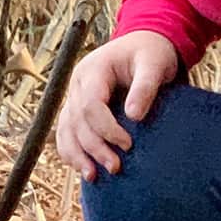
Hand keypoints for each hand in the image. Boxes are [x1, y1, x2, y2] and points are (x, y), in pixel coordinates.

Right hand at [54, 30, 178, 180]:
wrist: (144, 44)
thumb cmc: (151, 53)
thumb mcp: (154, 64)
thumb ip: (145, 87)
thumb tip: (134, 116)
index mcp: (93, 70)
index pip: (90, 105)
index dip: (107, 128)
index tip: (128, 144)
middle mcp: (77, 83)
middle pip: (77, 121)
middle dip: (94, 147)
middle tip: (116, 167)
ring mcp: (75, 95)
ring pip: (66, 129)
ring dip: (78, 154)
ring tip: (93, 176)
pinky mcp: (79, 107)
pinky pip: (67, 132)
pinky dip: (72, 151)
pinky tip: (84, 169)